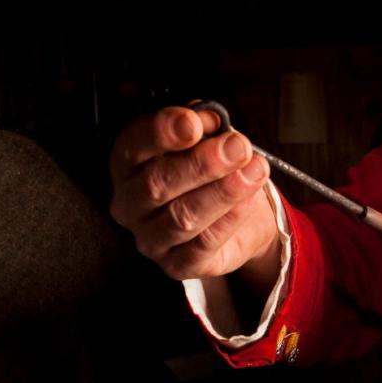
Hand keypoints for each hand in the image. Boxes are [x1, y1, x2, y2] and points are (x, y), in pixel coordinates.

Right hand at [109, 106, 280, 285]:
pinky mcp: (176, 264)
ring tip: (253, 171)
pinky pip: (203, 244)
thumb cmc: (211, 173)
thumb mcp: (206, 138)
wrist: (239, 217)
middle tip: (237, 147)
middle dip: (201, 163)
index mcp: (128, 164)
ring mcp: (150, 238)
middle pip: (157, 184)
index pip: (133, 146)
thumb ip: (203, 124)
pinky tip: (248, 201)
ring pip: (182, 217)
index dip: (162, 132)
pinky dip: (230, 219)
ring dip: (222, 192)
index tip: (194, 123)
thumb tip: (210, 118)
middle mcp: (130, 203)